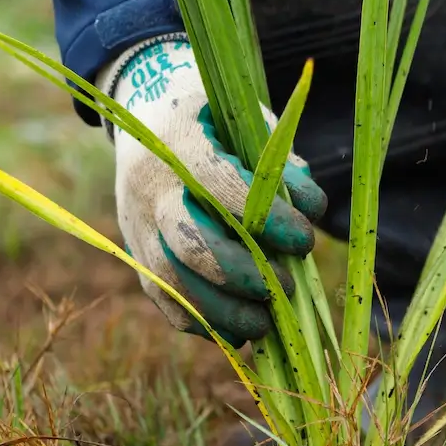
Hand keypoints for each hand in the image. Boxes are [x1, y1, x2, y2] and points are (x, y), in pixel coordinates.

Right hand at [103, 34, 327, 345]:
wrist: (148, 115)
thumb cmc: (216, 120)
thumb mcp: (248, 122)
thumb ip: (280, 163)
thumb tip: (310, 208)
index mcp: (179, 143)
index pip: (221, 188)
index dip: (268, 220)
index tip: (304, 237)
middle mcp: (148, 187)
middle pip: (189, 243)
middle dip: (244, 274)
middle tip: (286, 286)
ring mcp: (135, 224)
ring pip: (171, 281)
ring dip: (223, 311)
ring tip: (267, 324)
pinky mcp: (135, 252)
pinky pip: (162, 297)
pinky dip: (200, 321)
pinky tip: (237, 331)